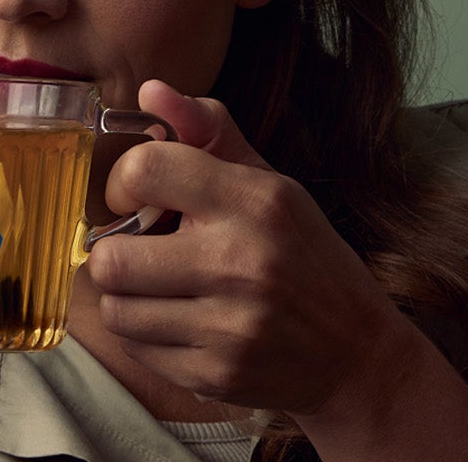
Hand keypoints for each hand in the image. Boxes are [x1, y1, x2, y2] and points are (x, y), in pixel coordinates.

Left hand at [83, 80, 418, 414]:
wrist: (355, 353)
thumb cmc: (306, 258)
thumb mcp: (272, 186)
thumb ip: (210, 133)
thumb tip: (150, 91)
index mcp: (255, 201)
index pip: (146, 170)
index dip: (122, 183)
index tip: (136, 200)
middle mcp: (240, 262)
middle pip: (112, 257)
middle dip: (117, 253)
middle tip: (142, 254)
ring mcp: (228, 326)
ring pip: (117, 309)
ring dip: (129, 298)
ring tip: (161, 290)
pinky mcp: (216, 375)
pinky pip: (137, 350)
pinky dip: (147, 337)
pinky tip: (181, 324)